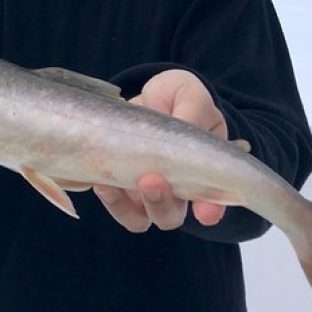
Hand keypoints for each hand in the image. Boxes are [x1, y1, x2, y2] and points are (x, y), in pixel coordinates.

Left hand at [94, 69, 227, 232]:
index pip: (212, 203)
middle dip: (161, 204)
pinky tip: (99, 180)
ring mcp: (145, 192)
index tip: (206, 212)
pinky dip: (107, 197)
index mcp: (204, 171)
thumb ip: (192, 111)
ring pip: (139, 218)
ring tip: (112, 184)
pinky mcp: (119, 185)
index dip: (211, 211)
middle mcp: (175, 189)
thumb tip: (185, 126)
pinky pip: (113, 204)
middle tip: (151, 179)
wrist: (145, 96)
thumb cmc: (177, 96)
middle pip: (171, 216)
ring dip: (126, 207)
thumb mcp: (189, 94)